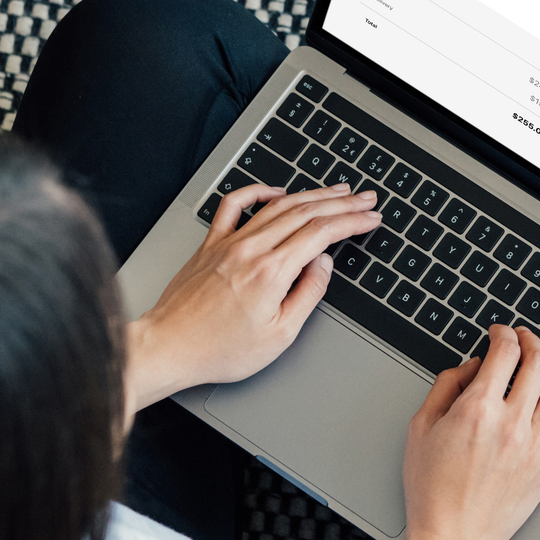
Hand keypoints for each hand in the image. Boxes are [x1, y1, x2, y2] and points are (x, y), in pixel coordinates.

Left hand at [124, 183, 380, 412]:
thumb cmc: (218, 349)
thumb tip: (323, 265)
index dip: (351, 221)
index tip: (370, 218)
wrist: (169, 346)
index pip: (322, 233)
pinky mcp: (211, 244)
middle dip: (341, 202)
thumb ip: (307, 294)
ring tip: (336, 190)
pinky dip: (258, 191)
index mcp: (271, 272)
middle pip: (306, 212)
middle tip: (365, 198)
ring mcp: (229, 242)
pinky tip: (276, 191)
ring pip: (278, 205)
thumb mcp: (279, 335)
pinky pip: (235, 205)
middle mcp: (251, 249)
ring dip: (312, 194)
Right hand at [387, 326, 539, 539]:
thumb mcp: (420, 429)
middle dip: (532, 340)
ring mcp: (535, 445)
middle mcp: (512, 423)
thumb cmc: (432, 490)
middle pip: (538, 362)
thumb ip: (446, 387)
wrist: (454, 539)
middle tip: (525, 338)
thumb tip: (472, 366)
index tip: (499, 332)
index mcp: (478, 409)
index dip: (504, 333)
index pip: (505, 352)